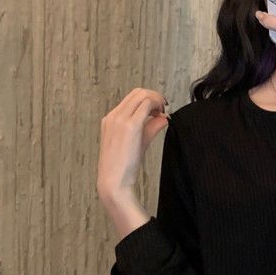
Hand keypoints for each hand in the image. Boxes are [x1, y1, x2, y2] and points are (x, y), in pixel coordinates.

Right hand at [97, 87, 167, 206]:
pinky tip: (162, 116)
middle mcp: (113, 116)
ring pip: (142, 95)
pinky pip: (146, 106)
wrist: (114, 182)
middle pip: (137, 92)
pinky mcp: (130, 126)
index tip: (159, 109)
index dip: (149, 99)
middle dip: (154, 96)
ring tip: (163, 112)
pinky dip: (157, 106)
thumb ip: (150, 127)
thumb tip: (164, 118)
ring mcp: (120, 120)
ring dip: (157, 99)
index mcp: (110, 119)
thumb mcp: (137, 143)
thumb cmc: (123, 167)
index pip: (131, 98)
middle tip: (164, 107)